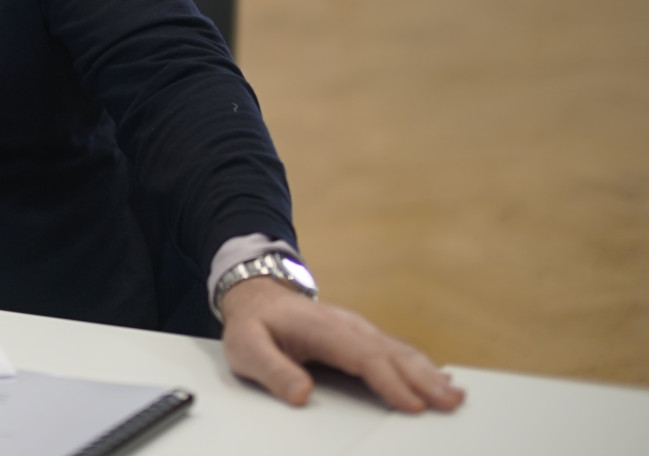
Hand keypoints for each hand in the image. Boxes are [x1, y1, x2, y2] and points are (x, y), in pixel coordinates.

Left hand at [220, 277, 465, 412]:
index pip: (362, 356)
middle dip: (423, 379)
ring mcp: (356, 330)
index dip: (390, 381)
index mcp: (321, 328)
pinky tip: (438, 379)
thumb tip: (301, 394)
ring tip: (455, 396)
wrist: (256, 297)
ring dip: (428, 373)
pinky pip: (394, 351)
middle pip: (390, 353)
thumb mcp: (246, 348)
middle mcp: (345, 326)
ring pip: (398, 351)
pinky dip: (419, 366)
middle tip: (452, 403)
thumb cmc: (252, 325)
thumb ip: (272, 370)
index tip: (413, 404)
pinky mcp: (360, 337)